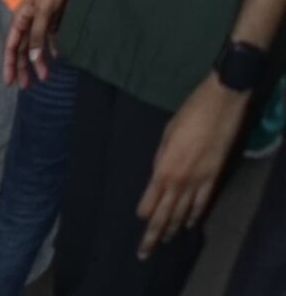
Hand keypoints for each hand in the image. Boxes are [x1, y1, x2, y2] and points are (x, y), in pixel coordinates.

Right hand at [6, 0, 82, 86]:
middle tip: (26, 87)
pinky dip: (52, 47)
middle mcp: (28, 20)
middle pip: (22, 48)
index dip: (9, 64)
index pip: (11, 46)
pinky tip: (57, 57)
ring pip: (36, 44)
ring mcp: (41, 18)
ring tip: (45, 77)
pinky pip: (50, 36)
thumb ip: (38, 35)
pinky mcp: (54, 16)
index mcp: (21, 18)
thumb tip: (31, 58)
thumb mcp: (44, 12)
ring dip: (39, 60)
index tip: (10, 82)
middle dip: (22, 67)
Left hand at [138, 75, 251, 253]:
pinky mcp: (214, 177)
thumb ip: (161, 158)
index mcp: (163, 167)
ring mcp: (199, 181)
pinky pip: (202, 202)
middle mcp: (180, 179)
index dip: (145, 213)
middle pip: (165, 213)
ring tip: (164, 242)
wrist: (219, 107)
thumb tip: (158, 174)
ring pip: (183, 212)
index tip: (139, 222)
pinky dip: (195, 214)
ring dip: (173, 228)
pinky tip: (189, 224)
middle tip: (144, 252)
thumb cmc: (188, 115)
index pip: (151, 199)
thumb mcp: (166, 135)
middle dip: (154, 234)